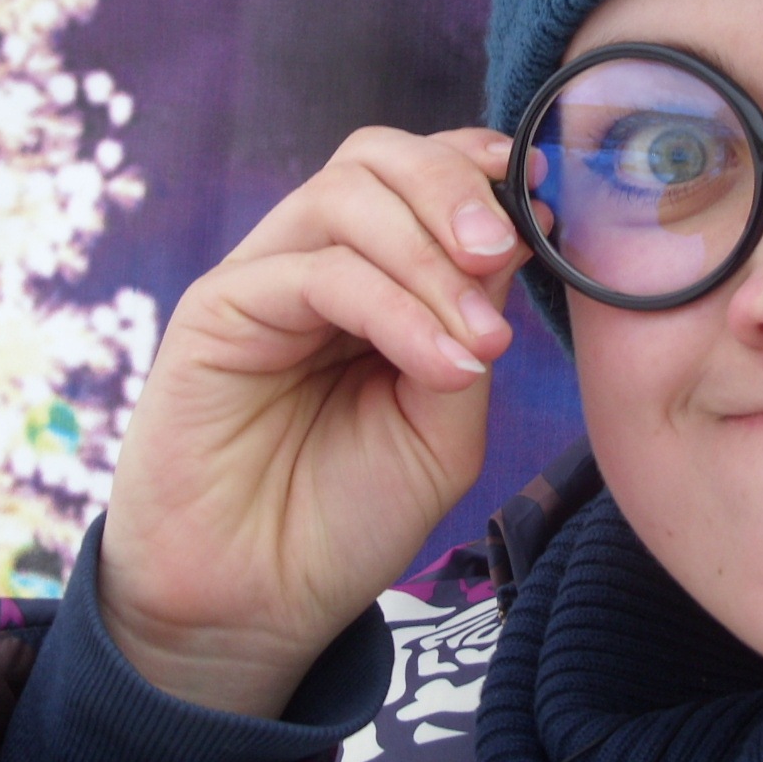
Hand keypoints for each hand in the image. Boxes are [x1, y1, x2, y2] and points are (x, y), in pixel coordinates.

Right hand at [96, 126, 531, 718]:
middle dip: (452, 187)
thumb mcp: (446, 422)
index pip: (417, 174)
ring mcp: (260, 280)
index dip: (477, 166)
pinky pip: (314, 273)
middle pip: (375, 156)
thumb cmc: (348, 517)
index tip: (547, 197)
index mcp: (370, 274)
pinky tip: (439, 367)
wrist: (258, 605)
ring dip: (429, 255)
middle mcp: (311, 260)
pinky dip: (393, 309)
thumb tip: (514, 239)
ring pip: (345, 197)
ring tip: (479, 339)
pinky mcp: (215, 311)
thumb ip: (472, 329)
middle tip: (504, 252)